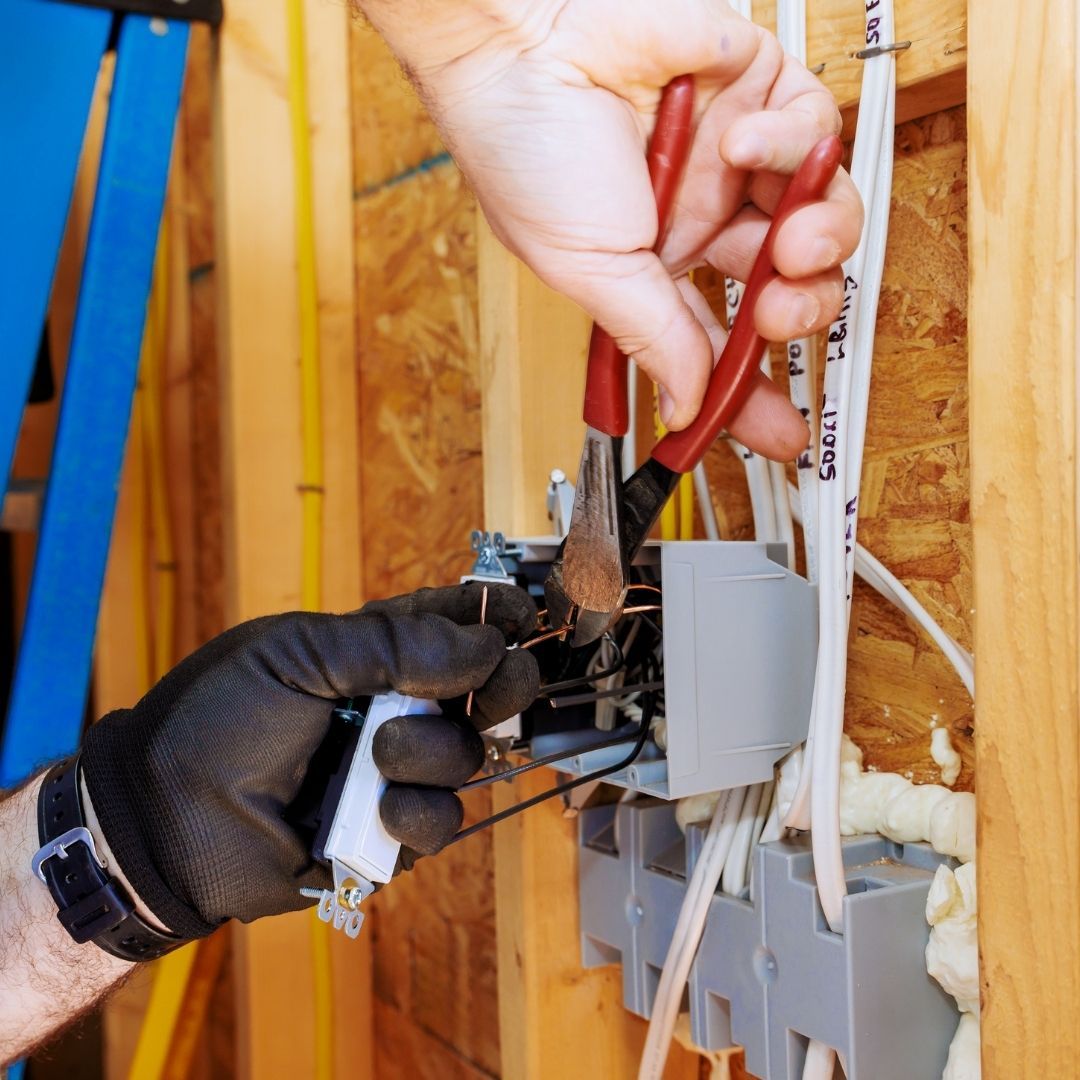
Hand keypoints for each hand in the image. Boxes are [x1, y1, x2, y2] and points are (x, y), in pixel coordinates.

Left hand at [81, 583, 538, 937]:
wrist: (163, 820)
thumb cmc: (216, 721)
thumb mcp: (297, 653)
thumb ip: (392, 644)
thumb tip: (484, 643)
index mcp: (368, 653)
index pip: (449, 624)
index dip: (493, 616)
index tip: (526, 614)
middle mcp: (391, 708)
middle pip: (482, 689)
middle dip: (501, 683)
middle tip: (501, 682)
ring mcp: (392, 772)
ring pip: (466, 756)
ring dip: (431, 751)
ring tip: (377, 753)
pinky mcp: (387, 834)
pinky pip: (441, 821)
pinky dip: (416, 813)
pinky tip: (378, 807)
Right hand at [360, 0, 861, 457]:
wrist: (519, 47)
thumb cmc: (526, 153)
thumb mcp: (592, 271)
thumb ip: (655, 338)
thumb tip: (686, 404)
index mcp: (657, 269)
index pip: (722, 342)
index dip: (755, 390)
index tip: (784, 434)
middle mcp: (703, 219)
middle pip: (791, 285)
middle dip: (800, 309)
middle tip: (779, 312)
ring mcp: (735, 158)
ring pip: (824, 214)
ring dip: (818, 239)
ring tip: (785, 242)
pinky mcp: (758, 88)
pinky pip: (815, 129)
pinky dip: (792, 144)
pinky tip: (740, 143)